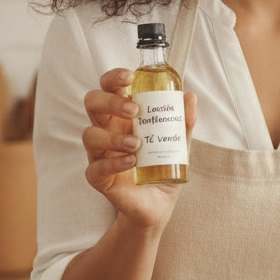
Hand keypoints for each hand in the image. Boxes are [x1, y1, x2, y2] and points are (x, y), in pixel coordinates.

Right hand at [82, 68, 196, 226]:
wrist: (159, 203)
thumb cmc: (163, 166)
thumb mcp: (179, 142)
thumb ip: (183, 121)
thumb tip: (189, 96)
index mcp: (122, 115)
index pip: (108, 87)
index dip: (113, 78)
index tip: (130, 77)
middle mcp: (107, 129)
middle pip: (92, 103)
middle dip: (110, 101)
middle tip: (134, 110)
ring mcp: (99, 153)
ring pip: (90, 135)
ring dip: (113, 137)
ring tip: (137, 144)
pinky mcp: (98, 177)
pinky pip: (95, 167)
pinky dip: (113, 163)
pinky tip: (131, 162)